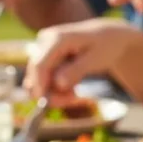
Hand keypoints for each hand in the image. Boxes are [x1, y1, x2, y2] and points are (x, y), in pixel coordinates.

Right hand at [25, 18, 142, 96]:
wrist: (105, 37)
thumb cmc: (104, 47)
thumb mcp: (96, 59)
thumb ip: (76, 71)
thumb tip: (58, 83)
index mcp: (58, 38)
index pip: (40, 64)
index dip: (40, 85)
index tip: (47, 103)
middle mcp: (45, 40)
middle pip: (37, 73)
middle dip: (51, 91)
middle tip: (73, 100)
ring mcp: (41, 47)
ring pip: (37, 78)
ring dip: (54, 91)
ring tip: (74, 93)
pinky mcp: (42, 55)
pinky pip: (41, 78)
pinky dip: (53, 87)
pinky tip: (68, 88)